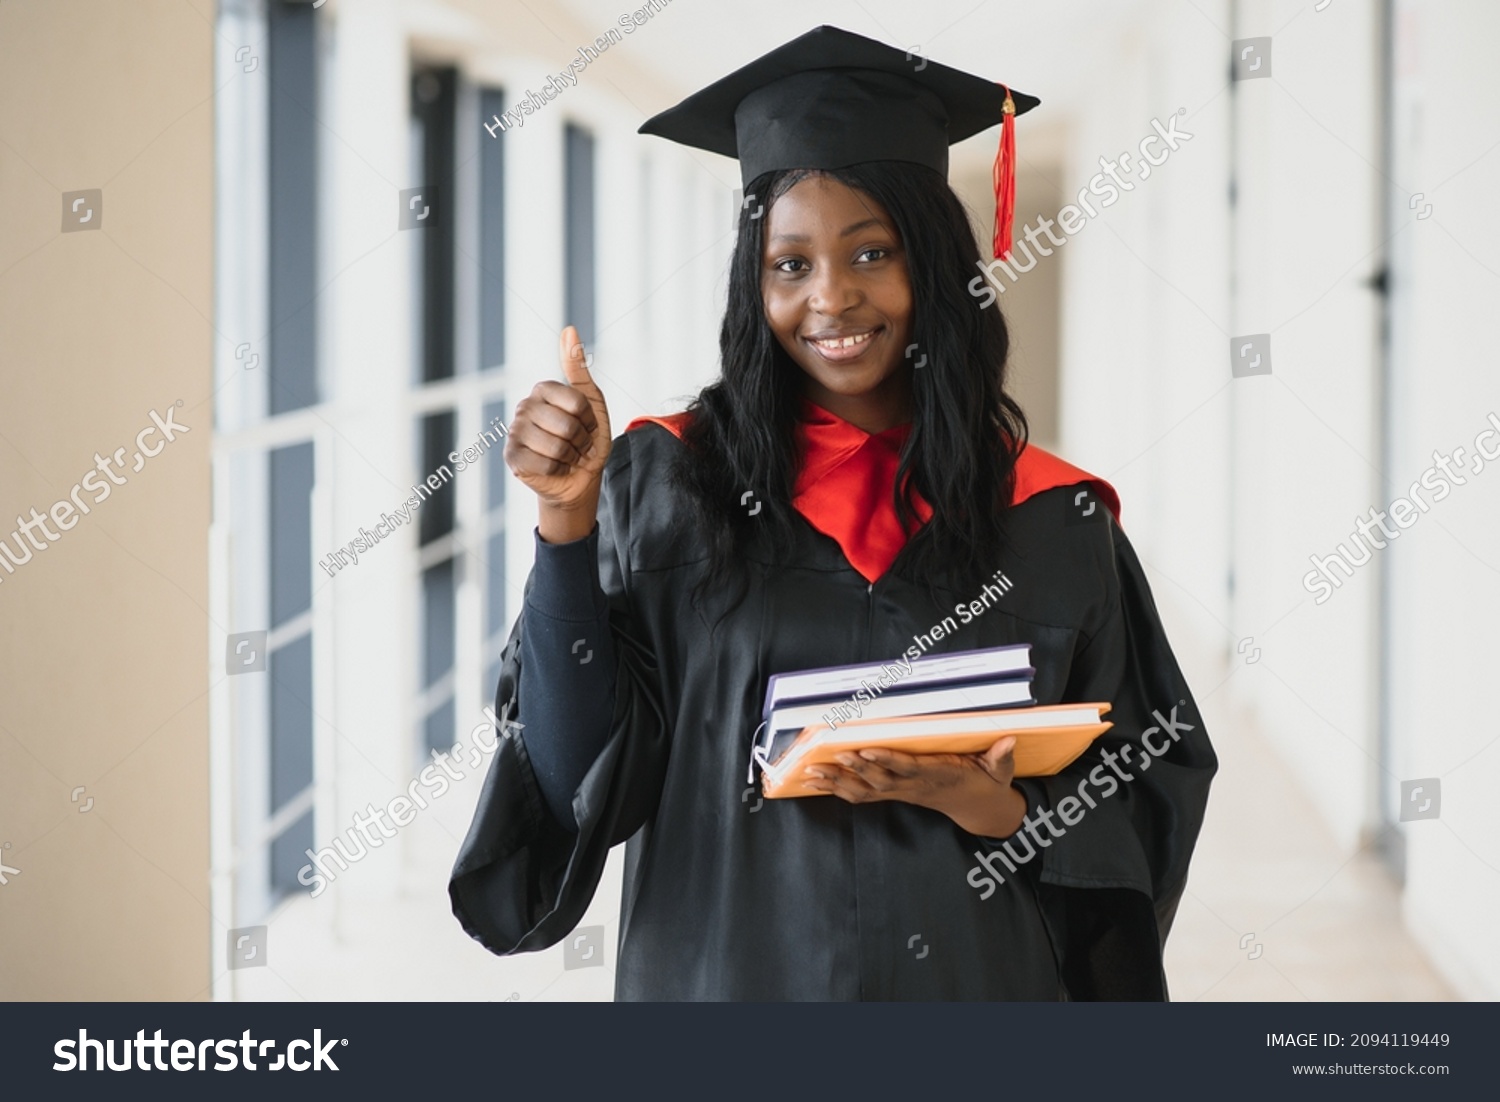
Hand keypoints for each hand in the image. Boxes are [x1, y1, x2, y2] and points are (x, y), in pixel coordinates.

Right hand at [504, 326, 612, 541]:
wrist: (580, 478)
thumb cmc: (587, 439)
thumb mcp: (591, 402)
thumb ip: (578, 368)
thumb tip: (569, 329)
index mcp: (543, 390)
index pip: (576, 401)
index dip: (589, 420)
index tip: (587, 425)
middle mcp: (524, 407)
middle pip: (567, 425)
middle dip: (581, 442)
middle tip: (577, 445)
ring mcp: (515, 431)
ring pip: (556, 446)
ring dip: (570, 457)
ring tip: (566, 456)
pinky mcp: (512, 457)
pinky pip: (543, 464)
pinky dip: (557, 471)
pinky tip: (553, 468)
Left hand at [801, 735, 1027, 837]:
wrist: (979, 808)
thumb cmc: (986, 782)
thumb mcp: (999, 771)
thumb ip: (1001, 757)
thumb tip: (1008, 741)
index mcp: (938, 776)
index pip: (909, 767)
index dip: (887, 761)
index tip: (867, 750)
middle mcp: (915, 786)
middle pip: (880, 781)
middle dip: (855, 770)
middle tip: (834, 756)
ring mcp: (903, 792)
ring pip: (865, 790)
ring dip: (838, 782)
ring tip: (812, 773)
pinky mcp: (895, 794)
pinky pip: (863, 795)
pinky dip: (839, 789)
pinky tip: (819, 783)